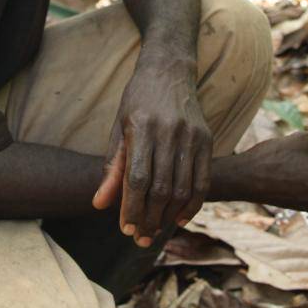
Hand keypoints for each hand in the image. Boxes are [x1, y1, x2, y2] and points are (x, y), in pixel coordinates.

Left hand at [92, 50, 211, 245]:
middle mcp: (170, 132)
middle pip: (161, 189)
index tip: (125, 228)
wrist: (169, 69)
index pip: (137, 178)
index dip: (132, 207)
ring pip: (183, 189)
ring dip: (168, 217)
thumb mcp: (119, 128)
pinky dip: (192, 205)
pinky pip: (203, 181)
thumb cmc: (138, 100)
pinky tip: (179, 218)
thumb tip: (100, 205)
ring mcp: (192, 136)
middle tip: (139, 237)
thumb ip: (112, 168)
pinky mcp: (207, 139)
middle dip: (149, 219)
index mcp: (142, 127)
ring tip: (155, 231)